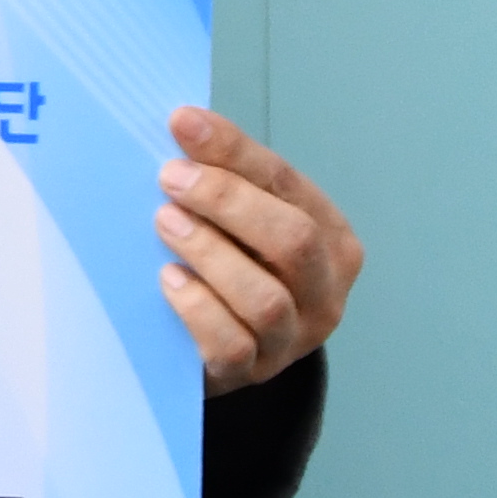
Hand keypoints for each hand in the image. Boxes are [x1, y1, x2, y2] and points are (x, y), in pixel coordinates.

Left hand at [162, 110, 361, 392]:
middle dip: (227, 201)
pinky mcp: (251, 373)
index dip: (233, 151)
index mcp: (331, 237)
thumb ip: (223, 174)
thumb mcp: (237, 218)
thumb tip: (184, 124)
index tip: (181, 124)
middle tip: (170, 180)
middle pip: (292, 240)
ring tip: (165, 224)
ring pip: (265, 298)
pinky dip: (198, 308)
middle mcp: (325, 291)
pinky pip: (232, 344)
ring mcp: (292, 338)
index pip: (286, 184)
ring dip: (210, 253)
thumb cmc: (230, 265)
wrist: (217, 350)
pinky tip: (169, 280)